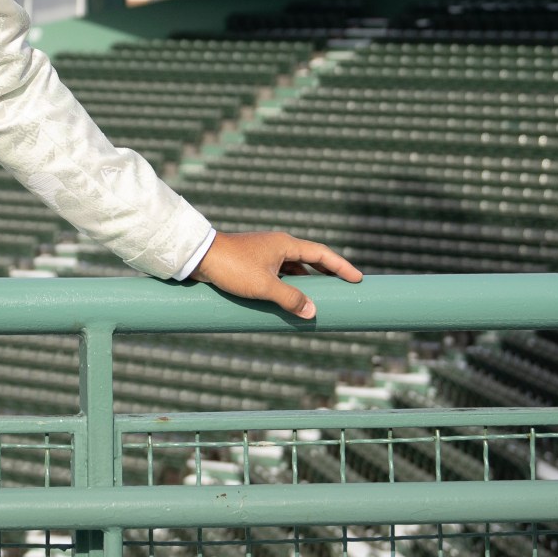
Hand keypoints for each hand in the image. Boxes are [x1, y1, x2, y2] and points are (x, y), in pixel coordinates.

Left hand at [187, 231, 360, 318]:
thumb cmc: (232, 267)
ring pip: (294, 268)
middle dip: (328, 273)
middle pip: (311, 259)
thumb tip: (312, 311)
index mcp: (285, 244)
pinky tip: (291, 298)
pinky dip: (290, 284)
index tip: (358, 278)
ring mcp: (266, 253)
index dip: (341, 266)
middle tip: (344, 287)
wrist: (199, 257)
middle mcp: (278, 245)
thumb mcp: (264, 286)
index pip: (322, 254)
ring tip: (321, 298)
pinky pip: (280, 273)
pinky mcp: (254, 262)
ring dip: (308, 281)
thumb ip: (291, 299)